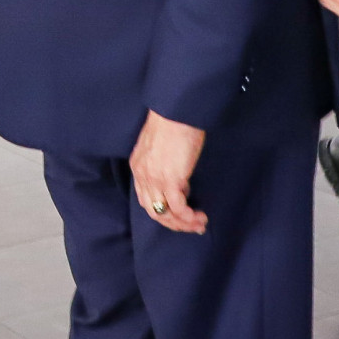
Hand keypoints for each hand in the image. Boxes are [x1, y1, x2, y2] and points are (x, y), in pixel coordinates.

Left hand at [130, 110, 207, 233]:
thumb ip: (165, 165)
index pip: (146, 199)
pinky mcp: (170, 180)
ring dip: (183, 223)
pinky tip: (199, 217)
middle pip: (153, 211)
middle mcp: (142, 176)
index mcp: (138, 166)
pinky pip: (178, 208)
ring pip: (164, 214)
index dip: (163, 211)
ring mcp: (155, 179)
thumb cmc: (173, 123)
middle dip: (173, 224)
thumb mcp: (162, 147)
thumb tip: (180, 181)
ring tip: (200, 223)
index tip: (180, 216)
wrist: (176, 112)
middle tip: (191, 226)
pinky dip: (188, 217)